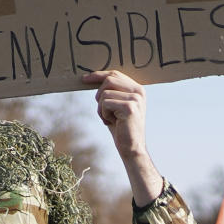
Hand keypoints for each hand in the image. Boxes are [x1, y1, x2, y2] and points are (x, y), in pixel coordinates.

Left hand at [81, 69, 163, 205]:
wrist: (131, 148)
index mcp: (137, 89)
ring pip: (105, 94)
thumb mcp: (115, 107)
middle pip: (109, 80)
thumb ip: (110, 92)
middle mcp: (139, 91)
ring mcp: (135, 99)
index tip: (85, 79)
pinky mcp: (129, 108)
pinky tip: (111, 122)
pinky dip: (103, 114)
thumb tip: (92, 78)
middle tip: (102, 110)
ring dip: (101, 108)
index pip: (115, 74)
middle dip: (99, 95)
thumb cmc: (121, 128)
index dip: (98, 75)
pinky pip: (106, 103)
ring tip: (109, 119)